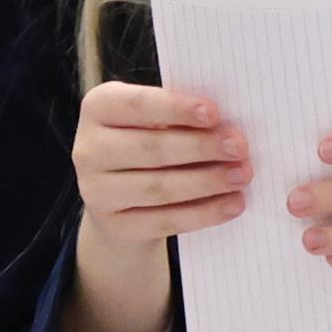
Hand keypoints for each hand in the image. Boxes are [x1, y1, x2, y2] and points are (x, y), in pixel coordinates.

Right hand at [73, 82, 249, 243]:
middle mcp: (89, 149)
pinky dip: (204, 213)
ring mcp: (96, 191)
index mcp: (98, 108)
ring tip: (241, 175)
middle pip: (150, 149)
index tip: (214, 112)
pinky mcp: (115, 226)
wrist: (121, 193)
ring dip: (207, 181)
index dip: (175, 108)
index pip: (136, 105)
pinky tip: (232, 204)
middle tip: (239, 147)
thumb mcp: (155, 119)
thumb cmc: (149, 139)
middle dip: (201, 147)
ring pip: (159, 188)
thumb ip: (180, 117)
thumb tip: (227, 128)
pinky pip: (164, 221)